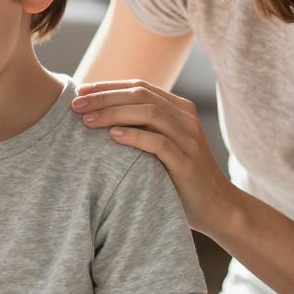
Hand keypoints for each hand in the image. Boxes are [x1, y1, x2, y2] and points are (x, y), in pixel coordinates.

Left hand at [72, 79, 235, 236]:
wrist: (218, 207)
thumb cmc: (181, 177)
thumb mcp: (164, 145)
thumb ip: (143, 128)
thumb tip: (100, 117)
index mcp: (179, 109)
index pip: (139, 87)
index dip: (108, 86)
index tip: (80, 91)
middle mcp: (185, 118)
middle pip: (140, 95)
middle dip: (104, 97)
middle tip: (76, 105)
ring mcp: (188, 140)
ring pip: (148, 114)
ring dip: (114, 113)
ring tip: (87, 121)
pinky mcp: (187, 163)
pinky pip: (159, 143)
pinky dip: (134, 137)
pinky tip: (112, 136)